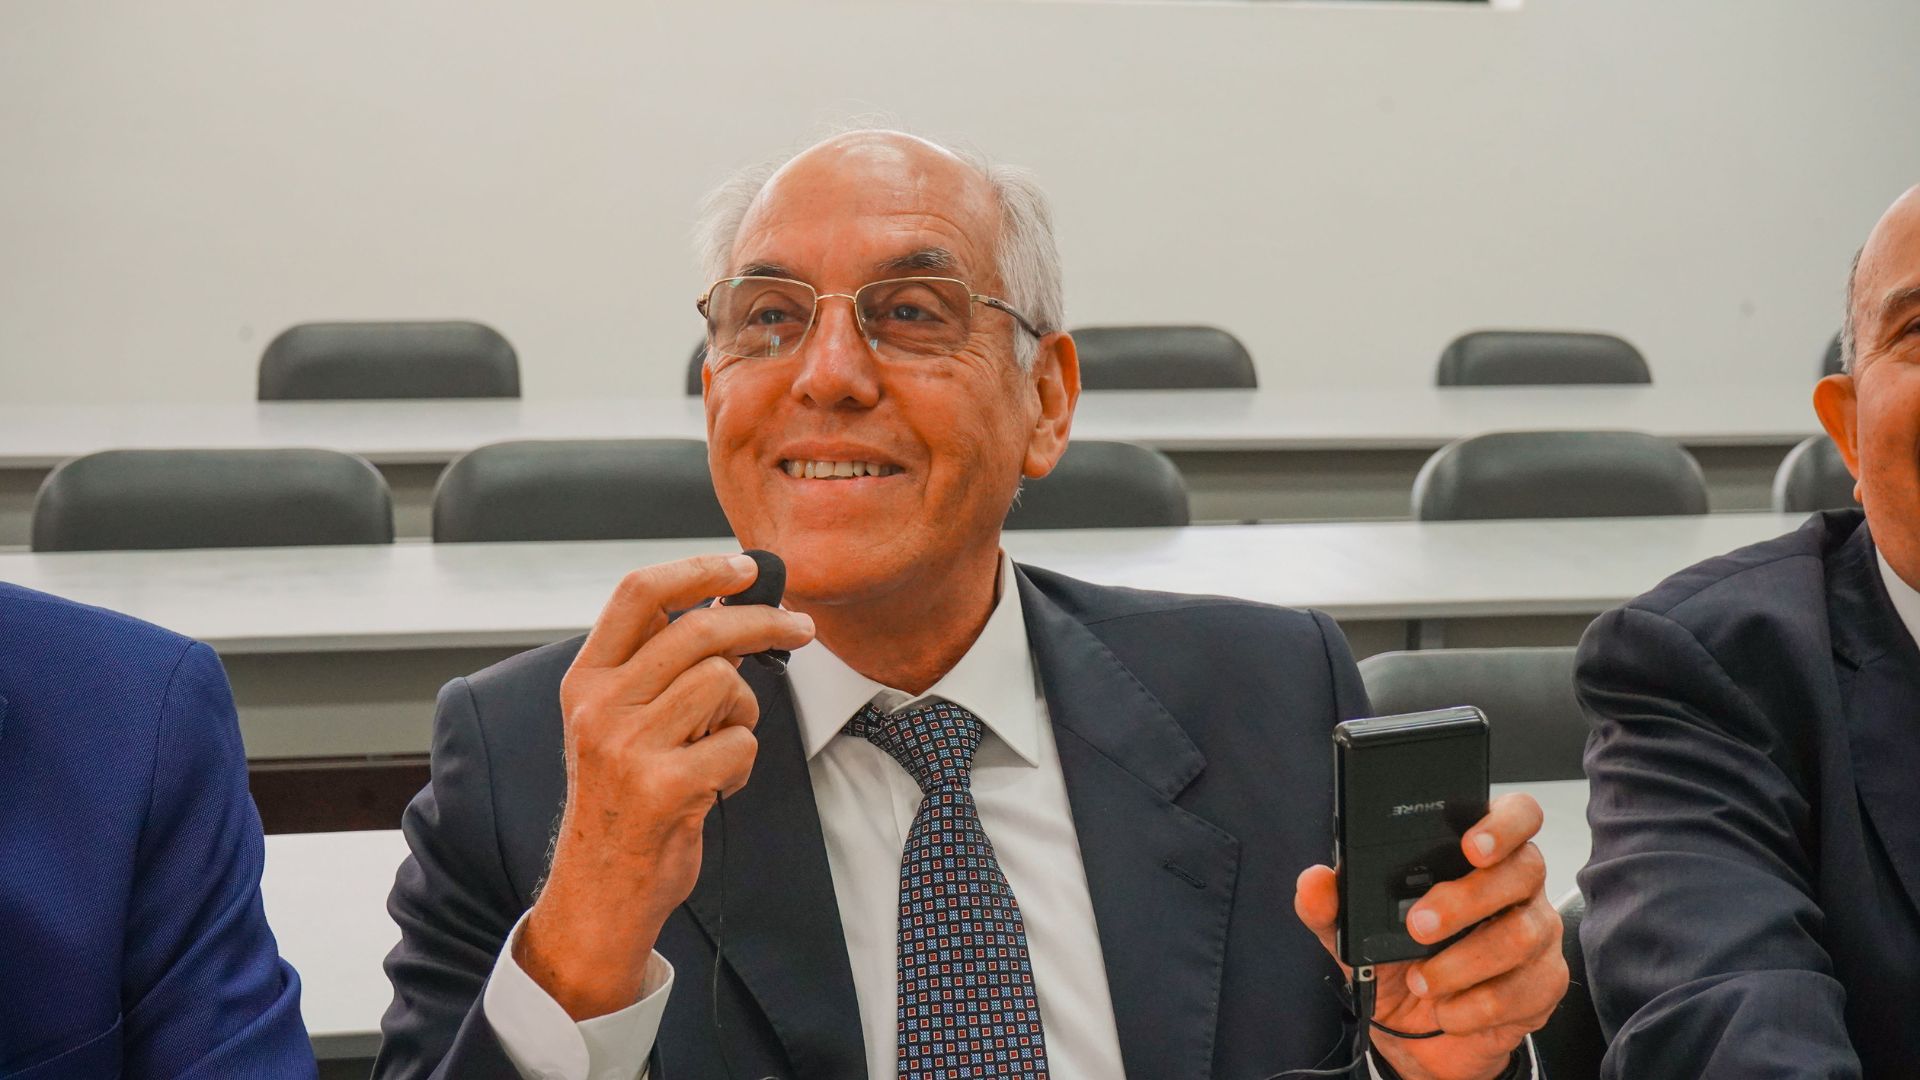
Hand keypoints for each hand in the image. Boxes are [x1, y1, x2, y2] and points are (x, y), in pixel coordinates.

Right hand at [515, 553, 815, 1019]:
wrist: (601, 889)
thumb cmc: (623, 799)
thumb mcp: (620, 722)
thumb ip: (661, 667)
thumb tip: (733, 608)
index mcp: (586, 680)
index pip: (638, 594)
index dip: (698, 569)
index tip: (744, 566)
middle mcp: (598, 706)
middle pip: (699, 631)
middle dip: (764, 623)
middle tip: (801, 628)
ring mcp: (626, 746)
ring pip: (724, 683)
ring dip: (742, 712)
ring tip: (720, 743)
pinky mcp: (662, 787)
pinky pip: (738, 743)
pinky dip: (741, 763)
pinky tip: (716, 784)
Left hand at [1293, 793, 1567, 1079]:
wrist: (1416, 1037)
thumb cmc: (1395, 968)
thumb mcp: (1353, 938)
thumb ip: (1331, 907)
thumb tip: (1315, 881)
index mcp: (1477, 857)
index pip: (1515, 815)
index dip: (1503, 824)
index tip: (1470, 845)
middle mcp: (1516, 888)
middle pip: (1522, 871)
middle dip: (1466, 899)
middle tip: (1418, 925)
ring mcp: (1537, 934)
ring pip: (1521, 934)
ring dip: (1462, 963)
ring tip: (1422, 981)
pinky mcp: (1544, 984)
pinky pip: (1524, 989)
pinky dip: (1476, 1006)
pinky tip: (1449, 1010)